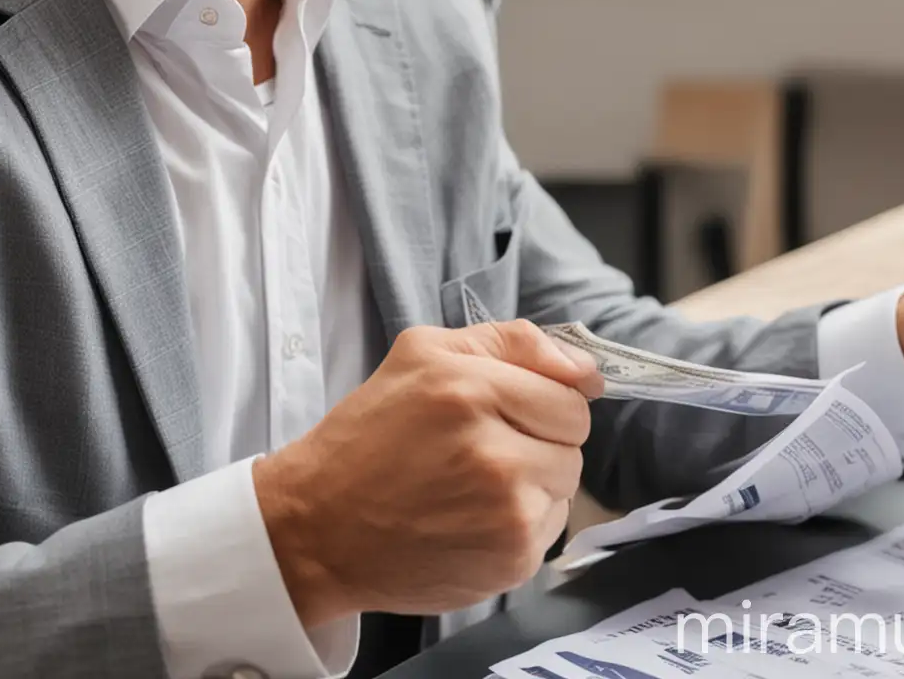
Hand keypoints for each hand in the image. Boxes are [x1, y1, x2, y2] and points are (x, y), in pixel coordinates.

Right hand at [253, 319, 603, 625]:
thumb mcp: (424, 352)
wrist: (318, 528)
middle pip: (574, 442)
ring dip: (534, 484)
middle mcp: (495, 452)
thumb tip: (585, 370)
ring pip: (565, 487)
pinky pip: (548, 530)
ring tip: (474, 484)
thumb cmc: (370, 434)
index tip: (513, 410)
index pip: (571, 395)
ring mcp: (506, 514)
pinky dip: (520, 524)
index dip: (545, 400)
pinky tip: (472, 519)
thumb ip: (511, 342)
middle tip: (487, 446)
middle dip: (541, 440)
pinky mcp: (509, 562)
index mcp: (472, 389)